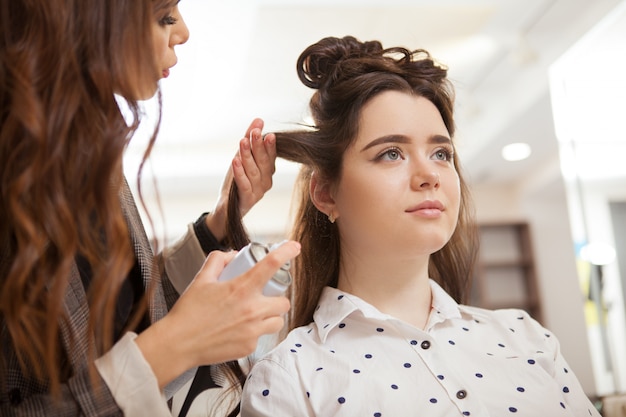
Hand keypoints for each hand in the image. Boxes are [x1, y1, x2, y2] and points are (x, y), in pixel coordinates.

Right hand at [135, 240, 299, 388]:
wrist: (178, 344)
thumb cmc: (188, 312)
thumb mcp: (201, 279)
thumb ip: (218, 261)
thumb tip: (233, 255)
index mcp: (241, 289)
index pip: (271, 264)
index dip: (286, 252)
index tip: (294, 247)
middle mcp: (252, 310)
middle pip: (284, 302)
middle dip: (277, 298)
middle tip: (264, 297)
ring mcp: (252, 331)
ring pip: (278, 321)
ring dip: (271, 316)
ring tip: (255, 315)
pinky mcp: (249, 347)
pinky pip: (262, 337)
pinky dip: (255, 332)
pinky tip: (239, 330)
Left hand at [206, 118, 276, 240]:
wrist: (226, 209)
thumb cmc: (236, 182)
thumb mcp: (242, 158)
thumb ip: (250, 139)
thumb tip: (259, 120)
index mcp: (267, 171)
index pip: (270, 155)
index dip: (268, 143)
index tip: (265, 131)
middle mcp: (266, 181)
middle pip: (263, 162)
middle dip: (259, 146)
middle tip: (255, 132)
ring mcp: (258, 192)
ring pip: (253, 171)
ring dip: (248, 156)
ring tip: (242, 142)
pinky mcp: (247, 199)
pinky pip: (244, 184)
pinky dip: (239, 172)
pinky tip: (235, 161)